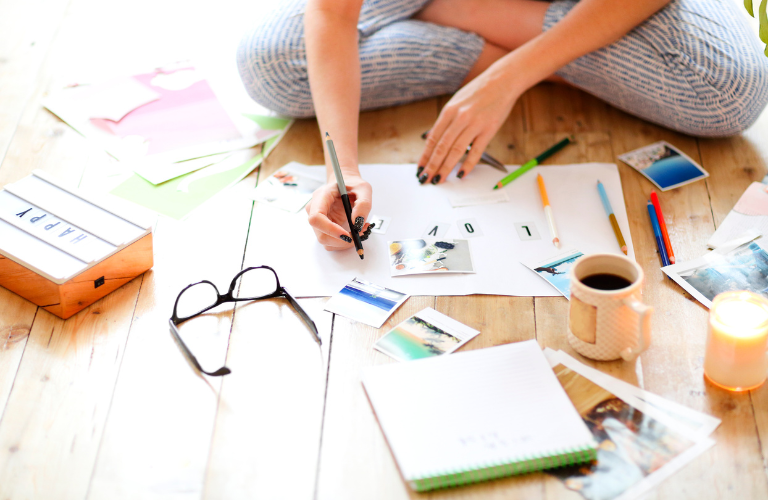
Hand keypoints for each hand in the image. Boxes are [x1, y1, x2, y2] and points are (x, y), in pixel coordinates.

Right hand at [306, 175, 372, 250]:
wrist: (347, 185)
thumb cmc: (353, 185)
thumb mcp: (364, 189)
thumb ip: (363, 204)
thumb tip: (357, 222)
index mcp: (321, 197)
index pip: (316, 218)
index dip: (330, 229)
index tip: (347, 235)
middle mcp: (315, 210)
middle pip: (321, 234)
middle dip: (341, 240)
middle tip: (360, 235)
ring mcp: (318, 221)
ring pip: (326, 241)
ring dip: (344, 243)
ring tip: (360, 231)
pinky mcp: (324, 228)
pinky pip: (331, 242)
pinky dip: (344, 242)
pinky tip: (354, 232)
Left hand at [417, 66, 519, 183]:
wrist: (503, 80)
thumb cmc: (479, 92)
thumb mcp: (456, 102)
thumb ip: (445, 121)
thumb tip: (432, 139)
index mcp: (448, 111)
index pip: (432, 139)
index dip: (425, 156)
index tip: (420, 169)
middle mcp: (459, 118)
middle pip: (441, 147)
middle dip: (432, 166)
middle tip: (425, 179)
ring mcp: (474, 124)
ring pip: (456, 151)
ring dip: (446, 168)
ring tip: (439, 180)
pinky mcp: (489, 129)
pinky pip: (476, 151)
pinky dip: (468, 164)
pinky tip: (461, 174)